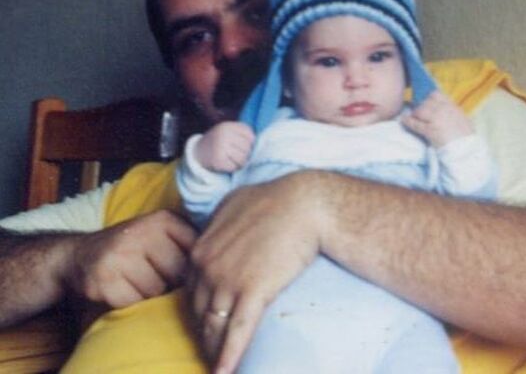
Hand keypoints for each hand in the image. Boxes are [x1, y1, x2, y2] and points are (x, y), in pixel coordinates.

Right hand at [64, 210, 195, 308]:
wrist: (81, 254)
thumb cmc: (134, 248)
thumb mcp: (162, 233)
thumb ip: (188, 243)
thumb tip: (215, 269)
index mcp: (164, 219)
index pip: (195, 251)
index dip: (190, 267)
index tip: (181, 269)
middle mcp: (143, 231)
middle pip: (178, 273)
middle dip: (171, 283)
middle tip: (155, 275)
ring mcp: (121, 253)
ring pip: (157, 291)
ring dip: (150, 295)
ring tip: (137, 280)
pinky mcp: (104, 277)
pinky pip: (133, 302)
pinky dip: (130, 303)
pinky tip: (122, 288)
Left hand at [187, 173, 322, 373]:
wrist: (304, 204)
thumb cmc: (274, 200)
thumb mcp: (234, 204)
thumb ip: (217, 224)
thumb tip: (214, 233)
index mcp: (202, 246)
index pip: (190, 288)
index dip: (198, 308)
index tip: (206, 320)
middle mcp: (207, 265)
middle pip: (198, 310)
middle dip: (203, 332)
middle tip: (210, 349)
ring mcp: (228, 280)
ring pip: (213, 325)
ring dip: (213, 350)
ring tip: (217, 367)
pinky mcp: (253, 292)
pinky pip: (237, 331)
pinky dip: (229, 356)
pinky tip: (225, 373)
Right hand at [197, 122, 254, 171]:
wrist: (198, 151)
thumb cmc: (219, 140)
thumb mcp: (228, 131)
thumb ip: (242, 134)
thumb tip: (261, 144)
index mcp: (228, 126)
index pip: (250, 136)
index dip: (251, 143)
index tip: (245, 145)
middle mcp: (224, 135)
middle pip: (247, 147)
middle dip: (246, 153)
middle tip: (239, 154)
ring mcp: (220, 148)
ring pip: (243, 158)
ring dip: (241, 162)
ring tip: (235, 159)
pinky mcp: (218, 161)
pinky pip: (235, 167)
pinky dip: (234, 167)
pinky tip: (229, 164)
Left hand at [402, 90, 473, 146]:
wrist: (466, 150)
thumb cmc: (466, 138)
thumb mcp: (463, 120)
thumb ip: (452, 112)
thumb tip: (445, 110)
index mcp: (452, 107)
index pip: (436, 95)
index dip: (429, 99)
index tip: (426, 103)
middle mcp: (444, 110)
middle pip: (426, 102)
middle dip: (421, 107)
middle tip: (418, 113)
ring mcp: (436, 119)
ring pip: (420, 110)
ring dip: (415, 114)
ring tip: (412, 117)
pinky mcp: (430, 130)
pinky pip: (415, 123)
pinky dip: (408, 121)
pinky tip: (403, 120)